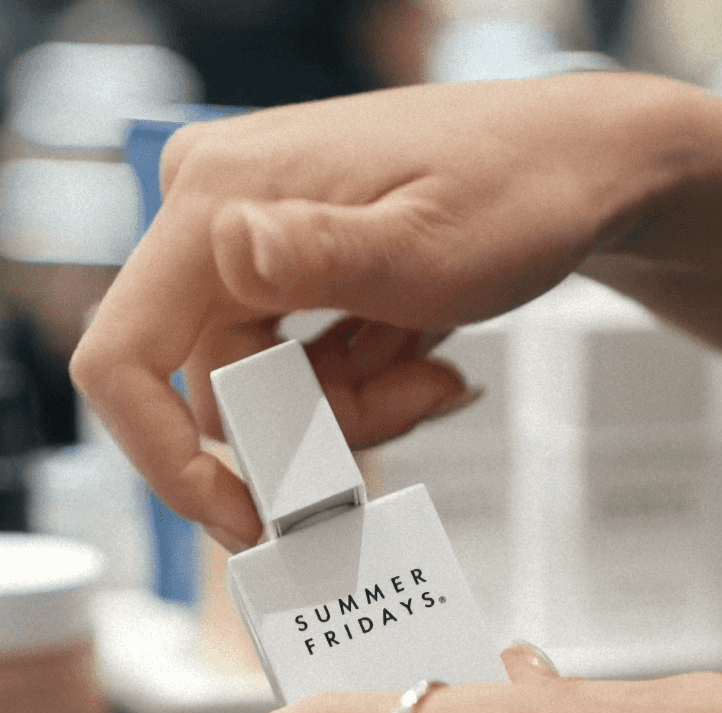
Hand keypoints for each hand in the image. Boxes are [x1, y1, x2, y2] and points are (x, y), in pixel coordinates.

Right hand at [69, 74, 688, 548]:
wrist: (581, 168)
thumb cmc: (522, 189)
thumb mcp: (430, 248)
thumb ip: (322, 261)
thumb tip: (229, 253)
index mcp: (220, 199)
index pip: (124, 361)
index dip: (169, 463)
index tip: (248, 518)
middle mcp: (216, 215)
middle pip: (213, 392)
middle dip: (312, 430)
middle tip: (414, 404)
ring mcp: (250, 244)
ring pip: (263, 395)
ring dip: (352, 411)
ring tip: (432, 368)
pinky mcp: (286, 270)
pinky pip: (296, 372)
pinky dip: (362, 388)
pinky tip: (422, 352)